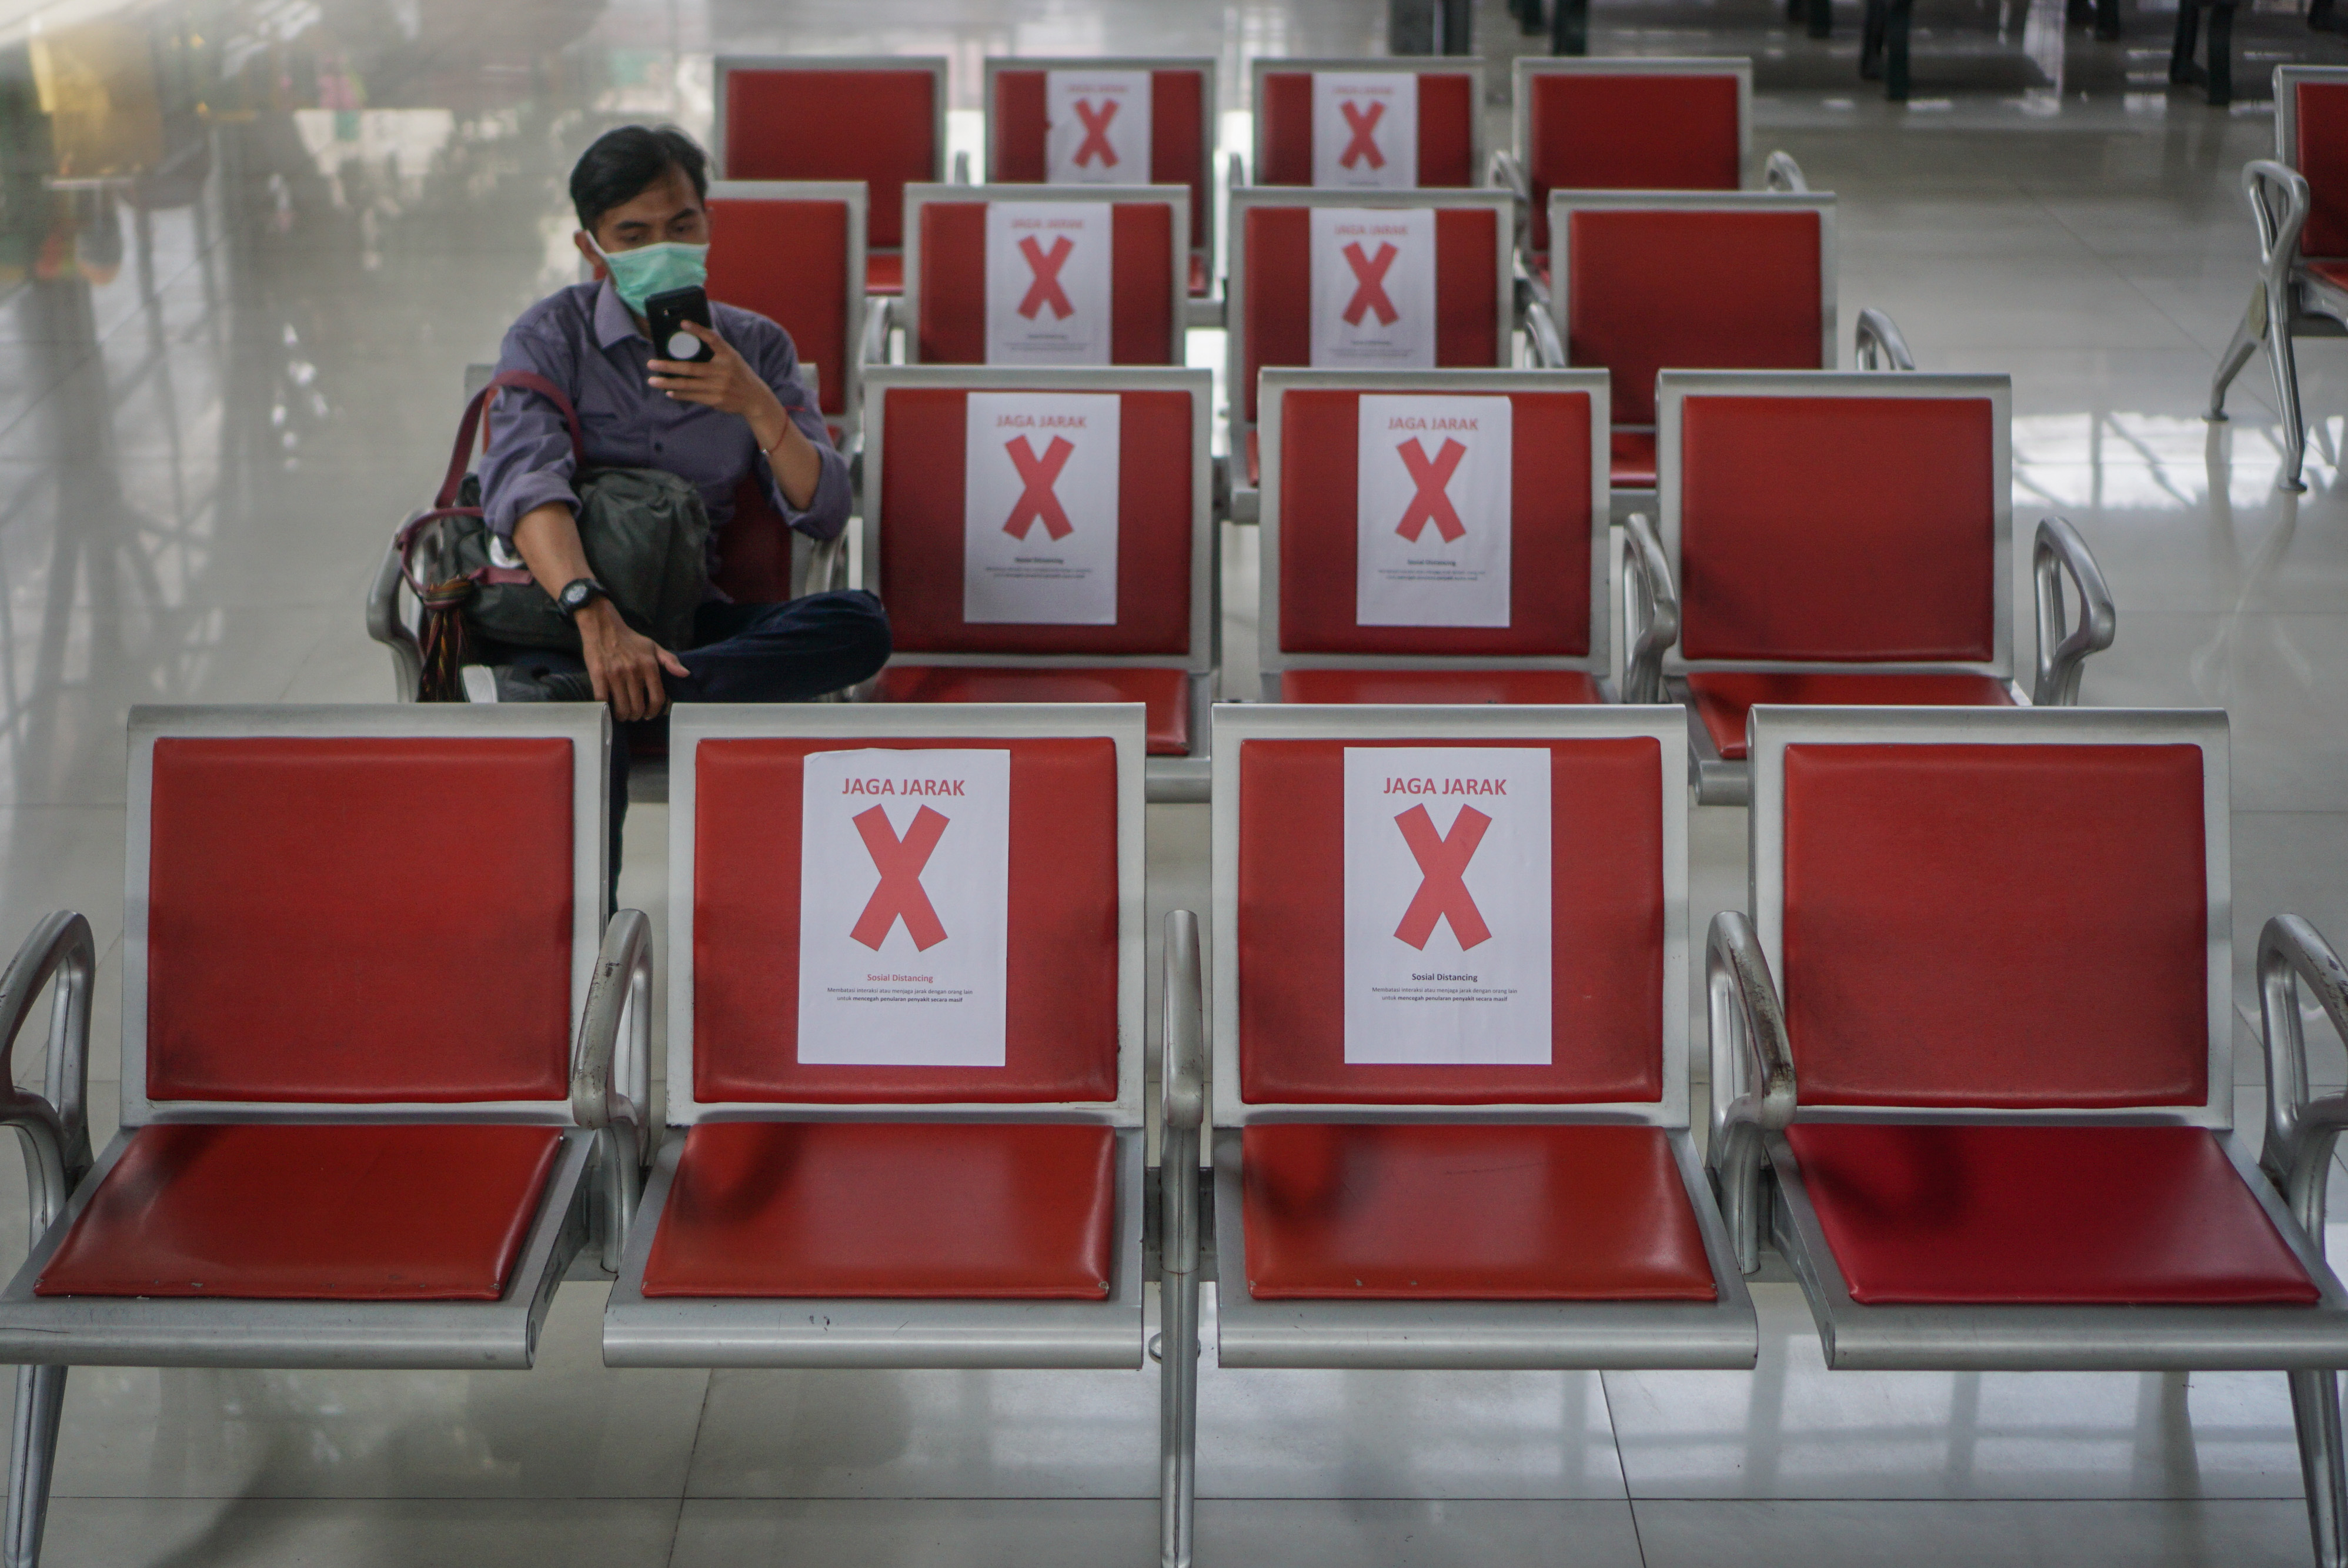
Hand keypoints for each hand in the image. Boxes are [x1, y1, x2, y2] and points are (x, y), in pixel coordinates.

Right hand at [577, 600, 687, 721]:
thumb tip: (685, 674)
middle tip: (634, 716)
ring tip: (622, 715)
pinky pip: (603, 700)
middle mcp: (633, 672)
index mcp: (649, 666)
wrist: (603, 626)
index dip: (655, 711)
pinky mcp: (598, 676)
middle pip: (638, 706)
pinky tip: (608, 708)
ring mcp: (615, 675)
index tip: (649, 714)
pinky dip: (606, 708)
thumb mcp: (653, 647)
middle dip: (637, 716)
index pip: (657, 698)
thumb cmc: (630, 639)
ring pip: (622, 707)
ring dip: (623, 715)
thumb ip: (670, 661)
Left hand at [647, 320, 789, 419]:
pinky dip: (679, 394)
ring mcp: (718, 387)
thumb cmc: (738, 374)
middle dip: (668, 366)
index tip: (683, 323)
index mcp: (728, 355)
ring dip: (668, 383)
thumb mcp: (732, 358)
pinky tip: (668, 392)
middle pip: (691, 368)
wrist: (754, 398)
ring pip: (687, 384)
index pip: (713, 339)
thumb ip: (715, 351)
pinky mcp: (715, 400)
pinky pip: (693, 396)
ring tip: (652, 381)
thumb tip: (689, 341)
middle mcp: (723, 370)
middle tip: (651, 363)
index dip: (698, 330)